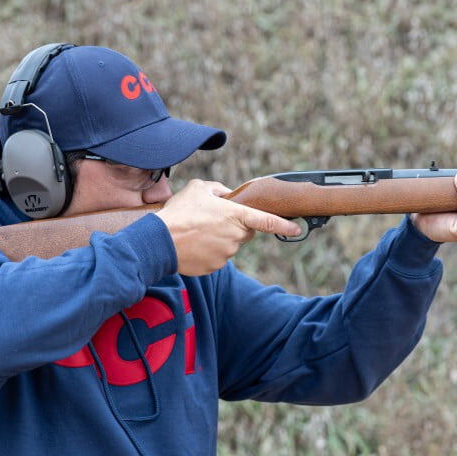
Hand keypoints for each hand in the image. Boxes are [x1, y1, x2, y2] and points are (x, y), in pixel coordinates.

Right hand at [154, 179, 301, 275]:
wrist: (160, 241)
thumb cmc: (179, 212)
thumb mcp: (199, 189)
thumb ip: (218, 190)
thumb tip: (228, 195)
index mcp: (236, 215)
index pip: (266, 220)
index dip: (284, 225)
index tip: (296, 229)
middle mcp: (236, 236)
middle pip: (244, 232)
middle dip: (233, 226)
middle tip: (210, 220)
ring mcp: (227, 253)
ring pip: (230, 245)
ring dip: (219, 239)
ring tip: (197, 232)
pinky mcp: (216, 266)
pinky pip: (218, 257)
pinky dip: (209, 252)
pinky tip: (195, 245)